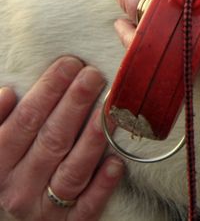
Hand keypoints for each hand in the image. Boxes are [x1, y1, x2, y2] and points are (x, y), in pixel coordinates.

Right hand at [0, 58, 123, 219]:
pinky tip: (116, 162)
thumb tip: (7, 94)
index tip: (68, 64)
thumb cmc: (7, 174)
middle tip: (94, 75)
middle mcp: (18, 189)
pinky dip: (102, 185)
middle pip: (51, 140)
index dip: (47, 91)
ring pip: (72, 170)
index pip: (24, 122)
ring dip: (93, 137)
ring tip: (110, 108)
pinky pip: (87, 206)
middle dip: (74, 104)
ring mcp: (44, 209)